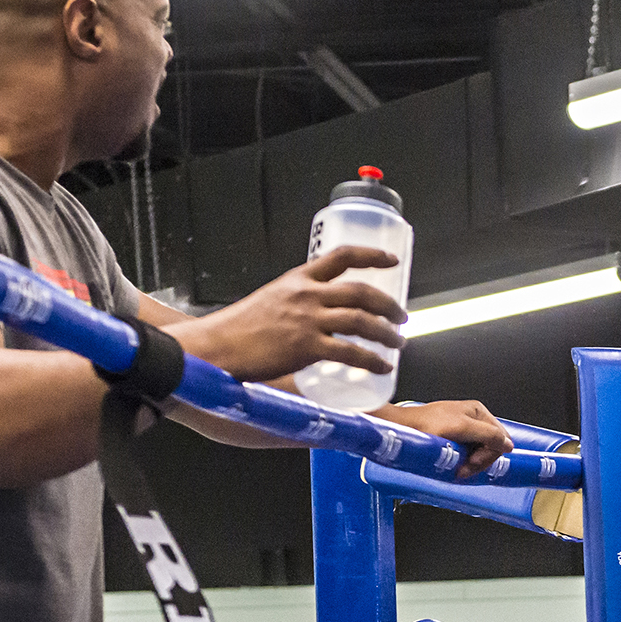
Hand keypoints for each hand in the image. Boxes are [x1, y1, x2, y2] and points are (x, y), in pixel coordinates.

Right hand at [167, 245, 406, 383]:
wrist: (218, 345)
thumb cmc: (241, 328)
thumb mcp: (273, 299)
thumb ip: (299, 302)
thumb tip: (324, 314)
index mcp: (298, 279)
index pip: (341, 256)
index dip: (371, 254)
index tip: (391, 259)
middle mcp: (306, 295)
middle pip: (361, 291)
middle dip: (389, 304)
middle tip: (402, 316)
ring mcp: (307, 321)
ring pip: (361, 321)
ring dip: (387, 333)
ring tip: (398, 342)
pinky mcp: (306, 347)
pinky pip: (351, 353)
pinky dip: (372, 361)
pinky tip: (382, 367)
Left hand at [374, 399, 512, 478]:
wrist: (402, 429)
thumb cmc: (426, 426)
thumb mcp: (462, 429)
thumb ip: (488, 435)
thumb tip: (508, 445)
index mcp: (478, 411)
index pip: (500, 437)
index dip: (489, 454)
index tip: (473, 462)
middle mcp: (473, 418)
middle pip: (491, 446)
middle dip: (479, 460)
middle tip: (464, 468)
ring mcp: (464, 429)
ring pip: (480, 452)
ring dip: (471, 464)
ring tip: (457, 468)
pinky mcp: (454, 438)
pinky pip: (468, 453)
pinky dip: (464, 462)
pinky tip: (455, 464)